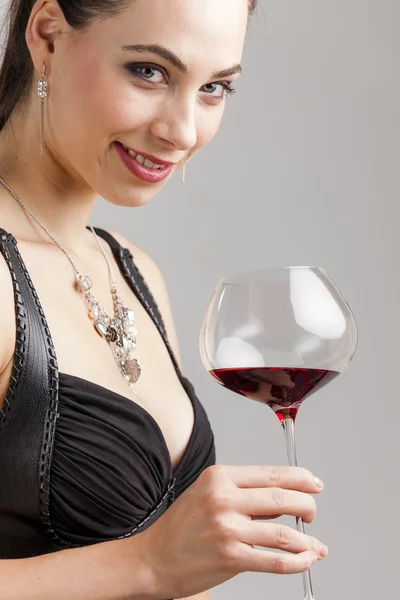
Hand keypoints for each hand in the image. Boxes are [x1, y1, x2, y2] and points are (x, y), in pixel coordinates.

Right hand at [140, 465, 327, 598]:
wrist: (153, 556)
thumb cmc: (182, 525)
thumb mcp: (208, 493)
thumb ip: (243, 493)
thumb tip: (284, 498)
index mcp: (220, 476)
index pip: (271, 473)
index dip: (300, 478)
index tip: (314, 483)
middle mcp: (224, 498)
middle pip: (282, 497)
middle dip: (307, 506)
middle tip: (312, 514)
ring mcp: (227, 528)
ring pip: (283, 532)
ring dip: (307, 540)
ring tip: (315, 546)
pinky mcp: (230, 557)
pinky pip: (275, 560)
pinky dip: (297, 561)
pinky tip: (305, 560)